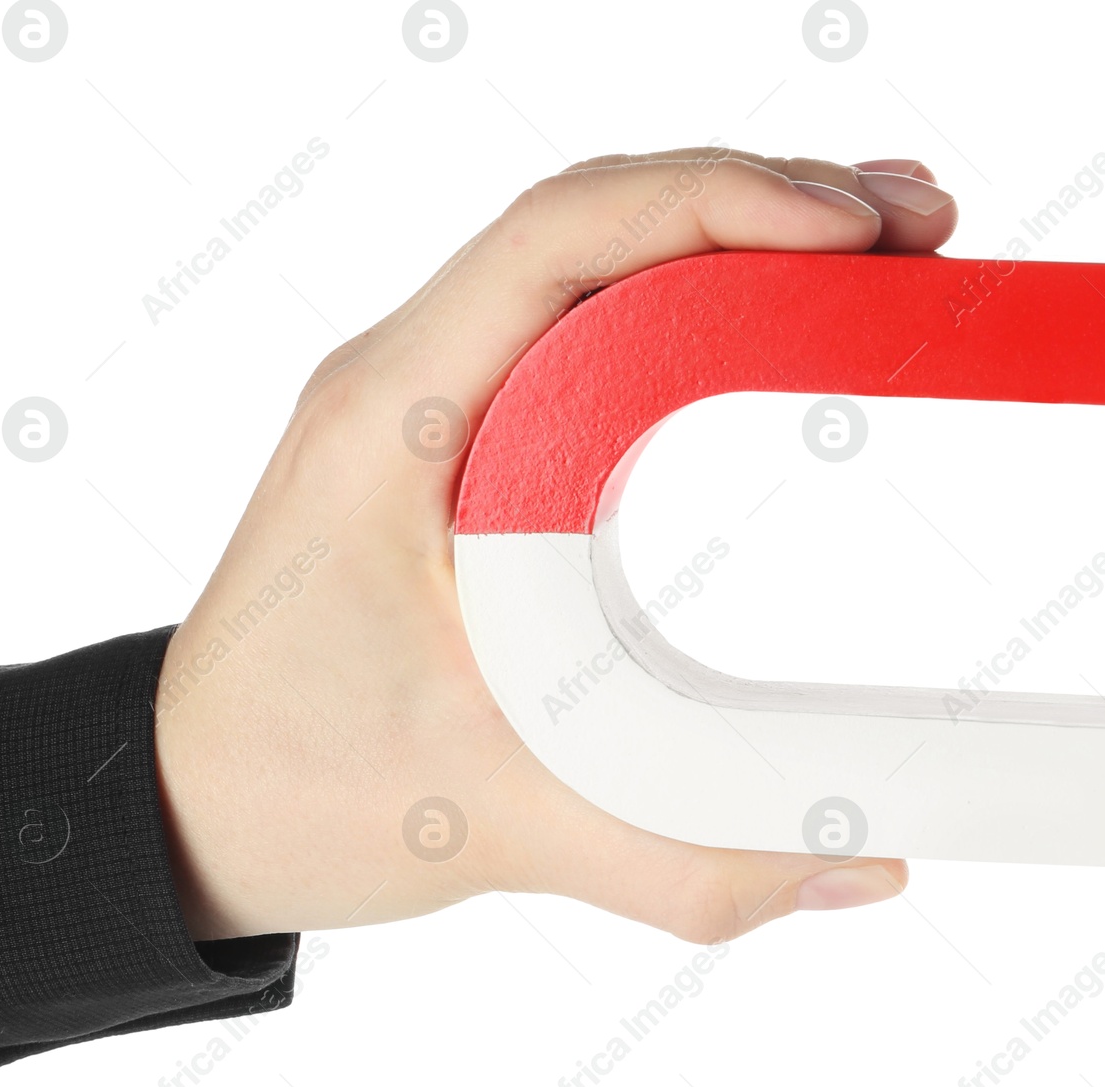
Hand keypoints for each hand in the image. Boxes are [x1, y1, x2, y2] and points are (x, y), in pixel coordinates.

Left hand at [153, 147, 957, 942]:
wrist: (190, 806)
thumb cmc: (292, 791)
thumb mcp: (489, 825)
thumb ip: (680, 861)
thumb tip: (865, 868)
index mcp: (391, 423)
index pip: (558, 242)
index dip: (717, 203)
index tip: (851, 231)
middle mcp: (405, 379)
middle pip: (596, 222)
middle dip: (762, 201)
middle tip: (914, 227)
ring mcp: (431, 400)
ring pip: (594, 261)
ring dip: (732, 235)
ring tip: (877, 247)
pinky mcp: (460, 441)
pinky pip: (581, 325)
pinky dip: (687, 298)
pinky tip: (774, 313)